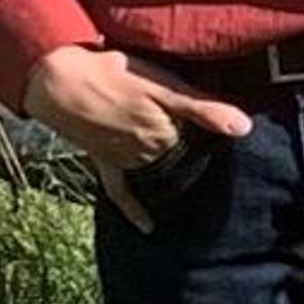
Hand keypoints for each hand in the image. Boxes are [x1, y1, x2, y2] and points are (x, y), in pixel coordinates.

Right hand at [23, 44, 253, 232]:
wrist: (59, 80)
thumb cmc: (115, 75)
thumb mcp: (164, 85)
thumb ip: (204, 109)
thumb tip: (244, 128)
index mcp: (166, 132)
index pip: (201, 142)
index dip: (212, 137)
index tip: (227, 141)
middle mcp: (147, 151)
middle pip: (179, 157)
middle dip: (193, 155)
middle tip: (210, 156)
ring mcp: (123, 159)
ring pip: (155, 173)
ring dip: (171, 177)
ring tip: (194, 183)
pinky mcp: (103, 161)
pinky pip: (120, 192)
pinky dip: (134, 210)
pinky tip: (147, 228)